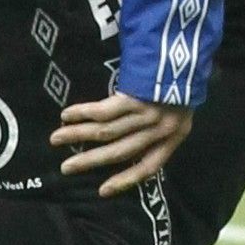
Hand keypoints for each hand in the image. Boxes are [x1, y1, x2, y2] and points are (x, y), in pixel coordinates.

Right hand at [52, 94, 192, 196]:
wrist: (188, 52)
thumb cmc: (183, 83)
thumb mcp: (181, 112)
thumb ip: (159, 130)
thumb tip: (128, 145)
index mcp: (174, 136)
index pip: (148, 167)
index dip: (125, 180)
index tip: (101, 192)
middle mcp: (160, 129)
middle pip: (120, 151)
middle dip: (90, 161)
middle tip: (66, 168)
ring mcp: (147, 113)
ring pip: (106, 132)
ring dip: (78, 135)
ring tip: (56, 138)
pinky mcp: (135, 97)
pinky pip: (103, 111)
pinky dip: (83, 113)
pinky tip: (66, 115)